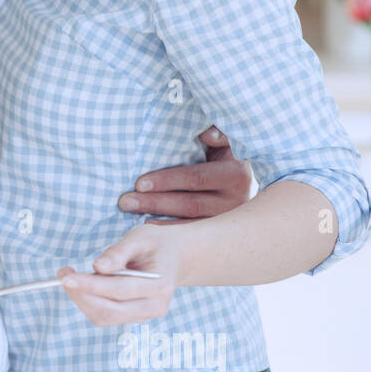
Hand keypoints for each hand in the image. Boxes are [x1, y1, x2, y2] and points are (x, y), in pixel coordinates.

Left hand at [57, 223, 184, 325]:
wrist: (174, 257)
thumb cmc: (155, 244)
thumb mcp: (139, 237)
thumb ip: (118, 252)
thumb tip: (97, 267)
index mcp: (159, 285)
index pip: (119, 290)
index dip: (90, 285)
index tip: (66, 276)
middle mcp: (155, 307)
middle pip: (109, 311)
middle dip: (80, 295)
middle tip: (63, 274)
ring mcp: (145, 315)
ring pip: (104, 317)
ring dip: (81, 299)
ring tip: (72, 276)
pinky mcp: (134, 317)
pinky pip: (105, 316)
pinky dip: (89, 301)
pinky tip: (84, 284)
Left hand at [118, 127, 251, 222]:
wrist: (244, 182)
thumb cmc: (225, 156)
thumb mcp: (224, 142)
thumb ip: (216, 135)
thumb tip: (206, 134)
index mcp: (235, 174)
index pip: (196, 178)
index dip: (167, 180)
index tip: (139, 183)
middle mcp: (236, 201)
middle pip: (189, 205)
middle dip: (155, 203)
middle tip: (126, 201)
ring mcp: (228, 221)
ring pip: (189, 224)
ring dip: (158, 221)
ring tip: (130, 218)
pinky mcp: (220, 235)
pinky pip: (191, 236)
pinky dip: (168, 233)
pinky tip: (147, 229)